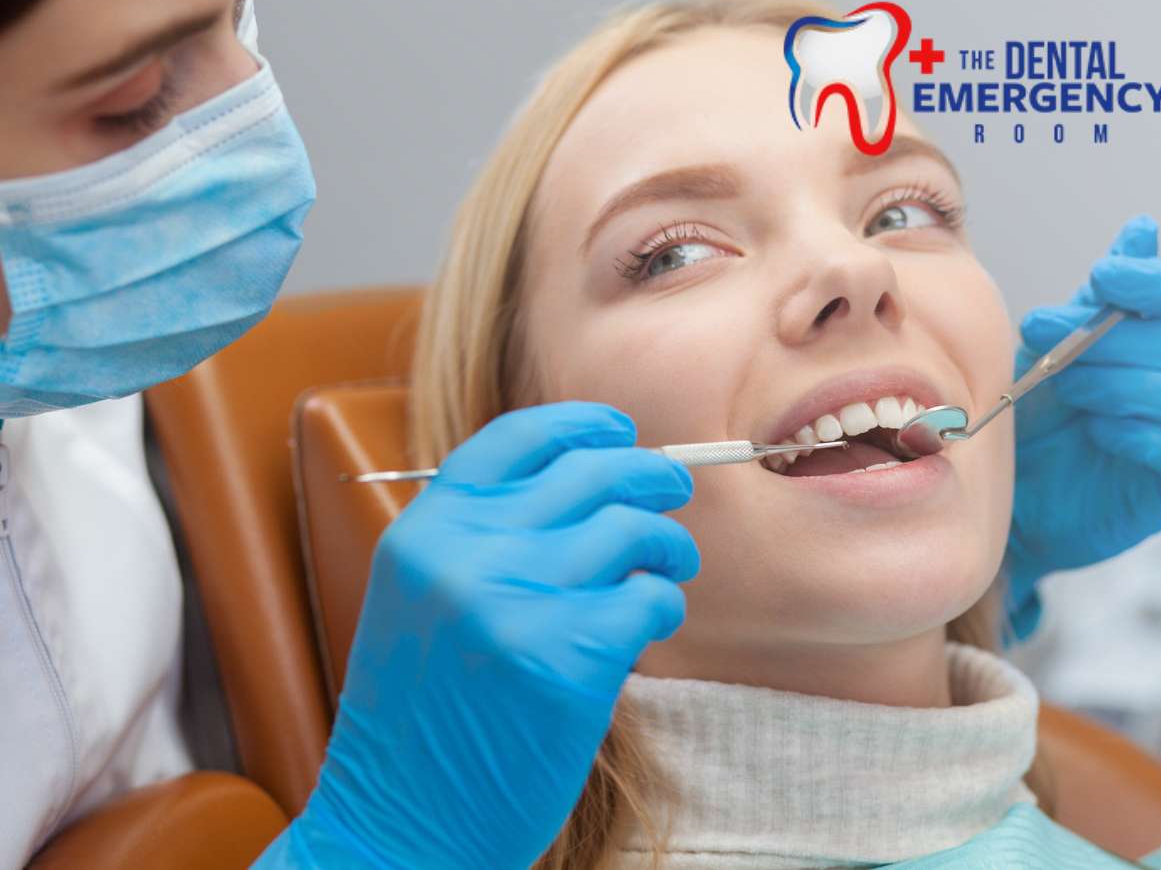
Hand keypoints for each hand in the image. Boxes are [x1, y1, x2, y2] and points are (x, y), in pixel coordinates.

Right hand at [254, 401, 698, 867]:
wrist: (400, 822)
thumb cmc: (420, 716)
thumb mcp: (422, 601)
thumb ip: (482, 539)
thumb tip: (586, 484)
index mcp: (426, 533)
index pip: (517, 439)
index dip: (579, 424)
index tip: (617, 430)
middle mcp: (468, 555)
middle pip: (591, 473)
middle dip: (650, 474)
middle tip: (674, 489)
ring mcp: (519, 603)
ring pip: (633, 529)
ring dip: (667, 544)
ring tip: (670, 566)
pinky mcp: (570, 660)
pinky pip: (650, 596)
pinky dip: (663, 601)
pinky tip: (651, 620)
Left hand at [1006, 215, 1160, 639]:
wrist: (1019, 494)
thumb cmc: (1044, 415)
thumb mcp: (1058, 345)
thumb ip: (1100, 299)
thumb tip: (1140, 231)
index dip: (1152, 282)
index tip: (1103, 277)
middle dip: (1114, 339)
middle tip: (1057, 346)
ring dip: (1121, 385)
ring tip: (1074, 391)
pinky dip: (1136, 433)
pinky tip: (1099, 431)